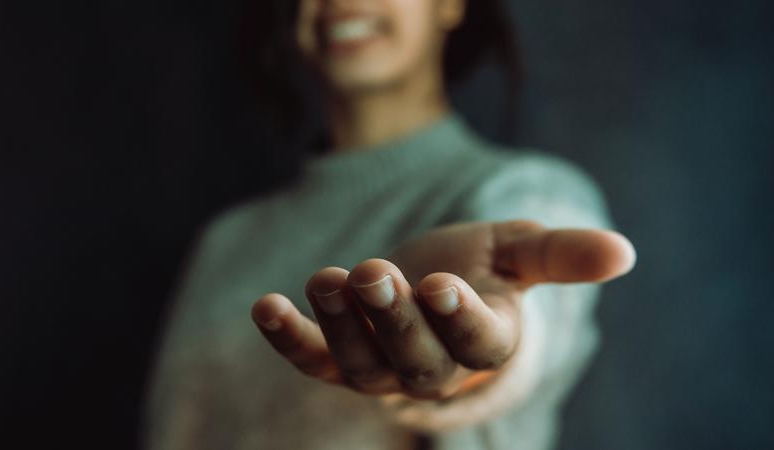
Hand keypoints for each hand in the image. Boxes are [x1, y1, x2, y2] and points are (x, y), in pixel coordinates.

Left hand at [250, 220, 634, 399]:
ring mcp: (382, 368)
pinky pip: (312, 359)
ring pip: (361, 364)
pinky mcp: (337, 358)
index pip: (478, 343)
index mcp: (485, 341)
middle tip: (376, 274)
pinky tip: (264, 306)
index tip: (444, 285)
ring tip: (328, 279)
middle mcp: (434, 367)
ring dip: (340, 325)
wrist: (428, 288)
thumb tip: (625, 252)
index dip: (461, 319)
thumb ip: (564, 254)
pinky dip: (288, 339)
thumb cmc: (481, 270)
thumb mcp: (518, 252)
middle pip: (416, 361)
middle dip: (394, 322)